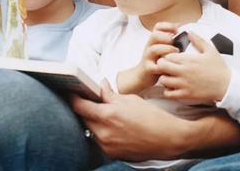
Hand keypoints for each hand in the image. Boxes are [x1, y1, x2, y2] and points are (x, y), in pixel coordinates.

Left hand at [70, 80, 188, 160]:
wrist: (169, 139)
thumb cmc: (152, 117)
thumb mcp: (130, 100)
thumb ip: (110, 94)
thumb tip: (100, 85)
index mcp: (108, 116)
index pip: (79, 106)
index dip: (73, 97)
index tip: (70, 91)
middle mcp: (104, 133)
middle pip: (82, 118)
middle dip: (83, 108)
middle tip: (85, 99)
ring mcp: (107, 146)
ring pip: (90, 130)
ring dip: (91, 120)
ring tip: (99, 112)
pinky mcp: (111, 154)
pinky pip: (98, 140)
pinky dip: (99, 131)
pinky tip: (108, 125)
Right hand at [119, 22, 178, 93]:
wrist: (142, 76)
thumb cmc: (156, 61)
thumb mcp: (161, 47)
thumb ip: (169, 38)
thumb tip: (179, 25)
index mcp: (154, 40)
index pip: (158, 27)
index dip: (168, 26)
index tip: (176, 31)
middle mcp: (149, 46)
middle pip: (154, 35)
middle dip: (166, 37)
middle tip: (175, 41)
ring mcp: (148, 57)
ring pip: (154, 49)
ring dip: (166, 49)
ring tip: (176, 52)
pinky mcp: (148, 68)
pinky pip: (154, 66)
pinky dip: (163, 66)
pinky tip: (170, 66)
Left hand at [157, 32, 230, 101]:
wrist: (228, 86)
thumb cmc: (219, 68)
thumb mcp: (211, 50)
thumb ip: (198, 40)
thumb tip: (189, 32)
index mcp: (188, 60)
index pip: (166, 55)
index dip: (165, 55)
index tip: (170, 57)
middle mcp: (183, 71)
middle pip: (161, 66)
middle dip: (161, 65)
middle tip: (166, 67)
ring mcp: (184, 84)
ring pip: (163, 80)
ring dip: (164, 78)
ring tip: (169, 77)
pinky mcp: (186, 95)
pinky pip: (169, 93)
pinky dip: (168, 90)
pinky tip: (173, 87)